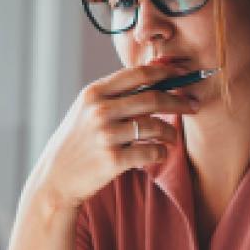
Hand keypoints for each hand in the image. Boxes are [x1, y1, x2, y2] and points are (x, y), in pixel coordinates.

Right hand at [29, 65, 197, 209]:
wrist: (56, 178)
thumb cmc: (78, 141)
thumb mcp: (87, 110)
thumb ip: (115, 94)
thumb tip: (155, 73)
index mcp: (94, 93)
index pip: (137, 74)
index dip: (165, 71)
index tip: (183, 73)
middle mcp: (99, 110)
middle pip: (153, 98)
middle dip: (179, 101)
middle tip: (193, 105)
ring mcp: (106, 135)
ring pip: (155, 126)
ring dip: (171, 132)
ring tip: (172, 137)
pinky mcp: (113, 160)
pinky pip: (152, 152)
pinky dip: (161, 152)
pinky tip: (159, 153)